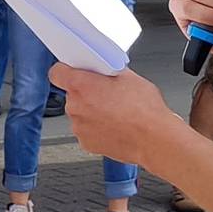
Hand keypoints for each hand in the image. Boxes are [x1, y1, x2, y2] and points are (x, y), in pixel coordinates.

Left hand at [46, 64, 179, 167]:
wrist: (155, 139)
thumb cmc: (145, 110)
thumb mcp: (129, 76)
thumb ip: (107, 70)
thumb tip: (103, 69)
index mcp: (82, 86)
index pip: (57, 72)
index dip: (66, 70)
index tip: (74, 70)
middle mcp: (75, 106)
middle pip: (72, 93)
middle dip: (86, 92)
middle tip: (106, 93)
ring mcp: (79, 127)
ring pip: (80, 112)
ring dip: (92, 111)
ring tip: (115, 111)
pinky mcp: (86, 142)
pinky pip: (86, 130)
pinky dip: (96, 127)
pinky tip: (114, 125)